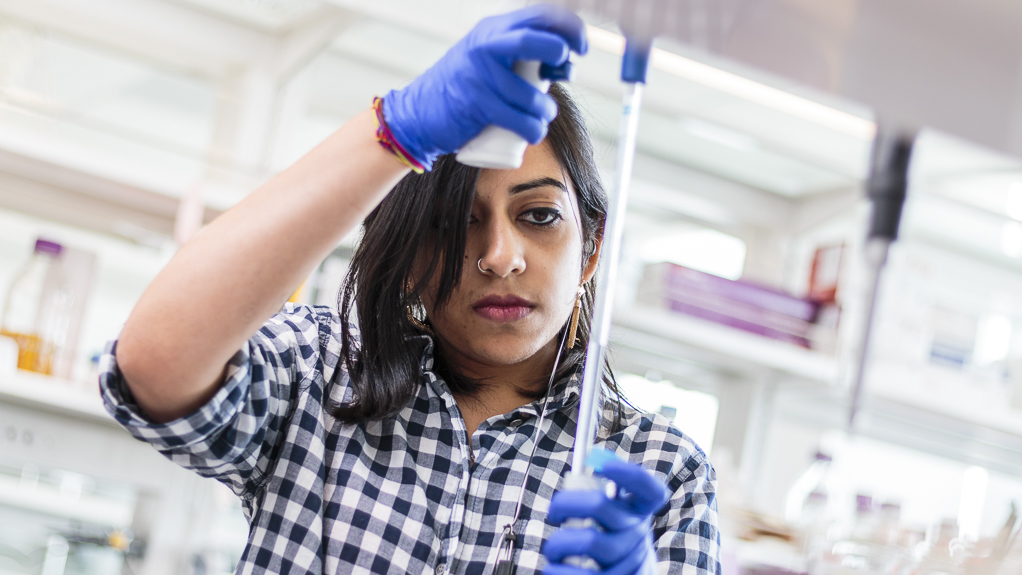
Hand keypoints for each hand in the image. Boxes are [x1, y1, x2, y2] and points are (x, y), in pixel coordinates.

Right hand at [382, 4, 586, 169]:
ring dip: (546, 110)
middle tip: (566, 72)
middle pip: (533, 40)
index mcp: (493, 31)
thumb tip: (566, 66)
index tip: (581, 47)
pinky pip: (517, 118)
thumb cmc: (464, 90)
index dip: (568, 27)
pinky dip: (533, 129)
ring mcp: (479, 75)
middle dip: (558, 54)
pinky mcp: (476, 104)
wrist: (418, 113)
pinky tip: (533, 133)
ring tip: (542, 118)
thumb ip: (520, 56)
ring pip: (530, 94)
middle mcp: (485, 46)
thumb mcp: (488, 59)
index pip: (538, 15)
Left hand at [543, 455, 668, 574]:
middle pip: (599, 505)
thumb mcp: (611, 516)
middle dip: (565, 502)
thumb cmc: (607, 543)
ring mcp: (629, 560)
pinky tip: (552, 568)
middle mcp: (637, 534)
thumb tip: (590, 458)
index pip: (650, 489)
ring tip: (553, 548)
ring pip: (588, 541)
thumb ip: (600, 490)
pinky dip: (558, 571)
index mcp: (637, 512)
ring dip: (558, 543)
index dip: (630, 474)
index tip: (603, 464)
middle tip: (554, 512)